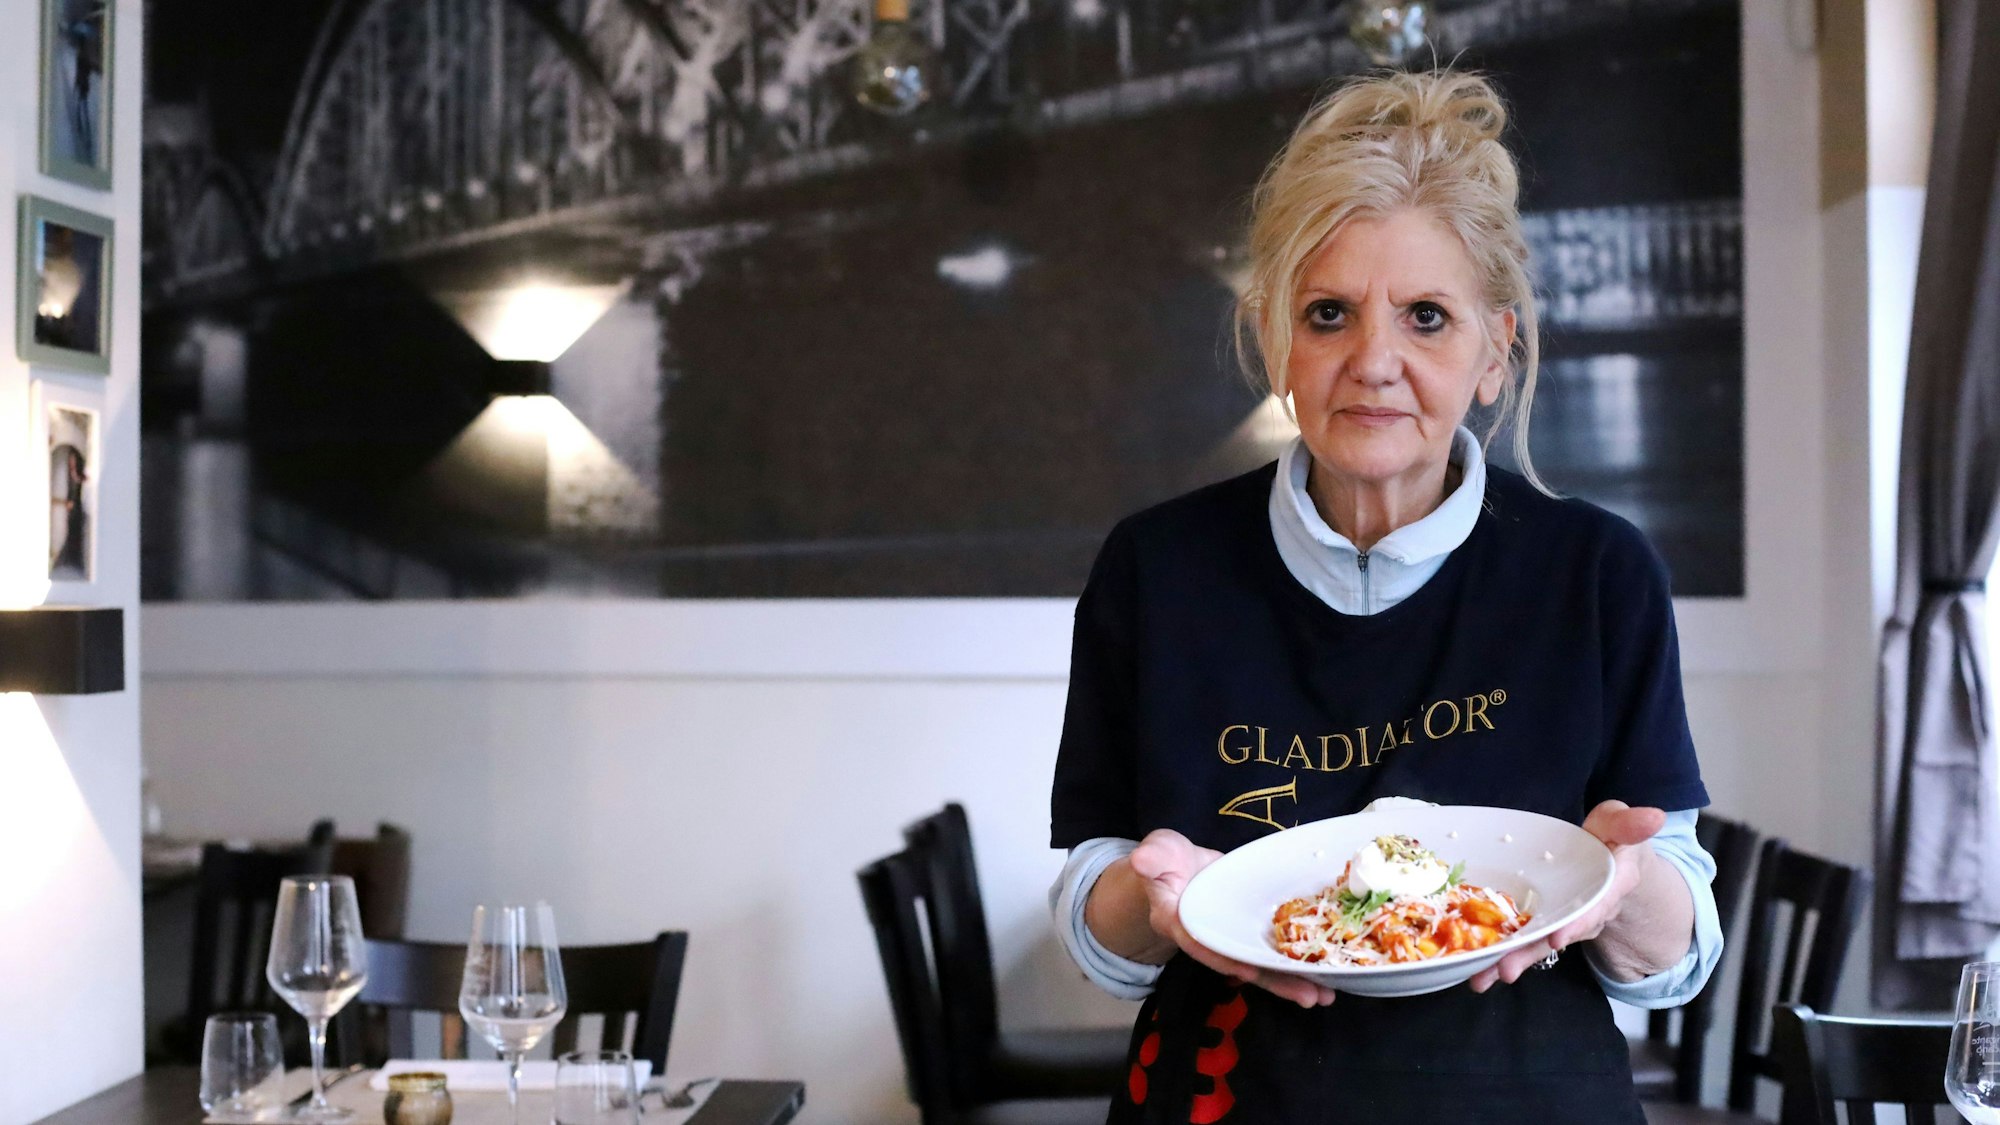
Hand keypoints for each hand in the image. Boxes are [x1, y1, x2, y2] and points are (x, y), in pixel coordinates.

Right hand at [1127, 828, 1336, 1008]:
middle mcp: (1206, 938)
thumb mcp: (1156, 852)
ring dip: (1292, 982)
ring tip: (1325, 997)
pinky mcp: (1246, 934)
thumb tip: (1142, 860)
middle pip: (1239, 965)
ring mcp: (1229, 938)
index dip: (1221, 957)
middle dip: (1273, 982)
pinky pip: (1270, 953)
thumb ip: (1152, 858)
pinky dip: (1296, 966)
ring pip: (1260, 966)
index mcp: (1178, 920)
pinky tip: (1325, 977)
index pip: (1198, 942)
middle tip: (1309, 997)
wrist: (1179, 868)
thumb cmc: (1166, 860)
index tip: (1246, 971)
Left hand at [1468, 800, 1665, 992]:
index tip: (1559, 937)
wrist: (1611, 865)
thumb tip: (1655, 817)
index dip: (1579, 922)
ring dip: (1512, 960)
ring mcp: (1563, 920)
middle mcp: (1586, 910)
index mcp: (1610, 884)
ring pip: (1538, 944)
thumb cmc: (1611, 840)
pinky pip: (1525, 942)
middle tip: (1506, 968)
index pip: (1596, 905)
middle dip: (1533, 951)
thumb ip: (1630, 823)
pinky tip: (1475, 972)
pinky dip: (1501, 956)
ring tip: (1483, 977)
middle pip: (1560, 934)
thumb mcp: (1620, 825)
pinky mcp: (1543, 924)